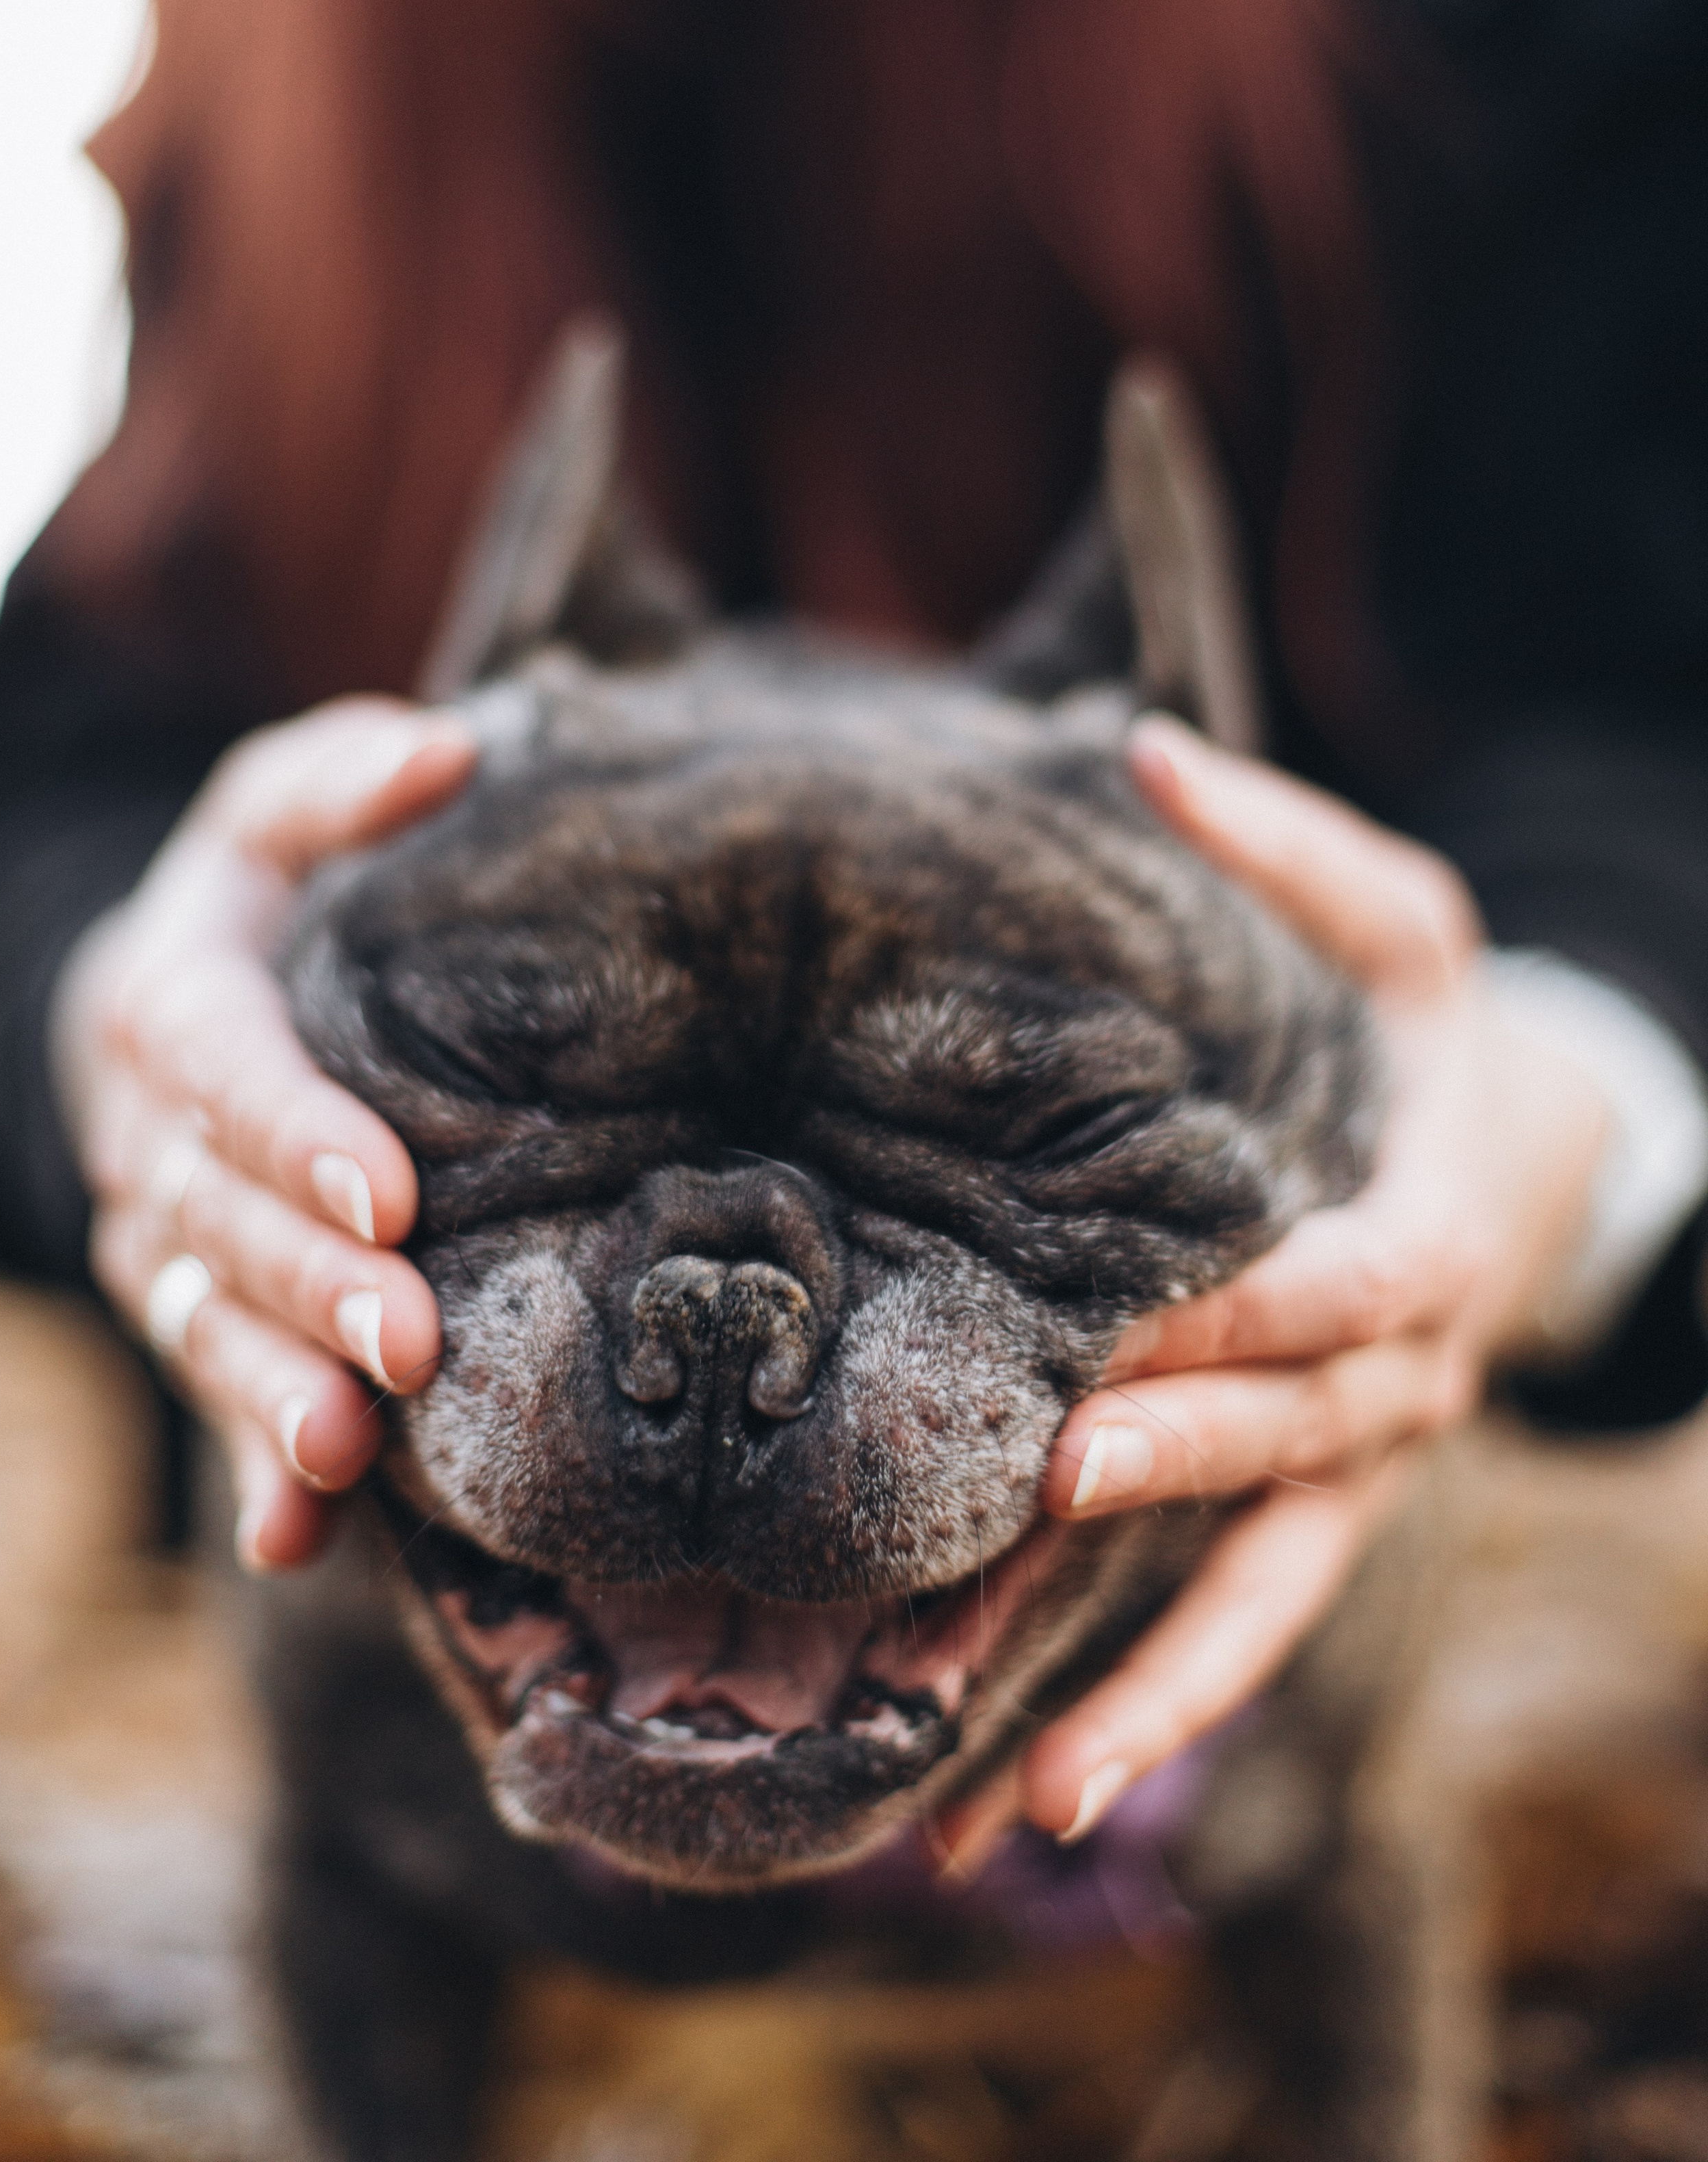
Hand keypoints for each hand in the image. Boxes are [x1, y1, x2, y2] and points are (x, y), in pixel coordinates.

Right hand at [51, 698, 476, 1570]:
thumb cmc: (267, 901)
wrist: (169, 1013)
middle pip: (219, 1219)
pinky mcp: (194, 1312)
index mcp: (173, 1001)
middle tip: (409, 1337)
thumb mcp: (282, 810)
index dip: (293, 1129)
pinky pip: (215, 1394)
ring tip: (352, 1453)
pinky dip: (254, 1470)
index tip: (389, 1188)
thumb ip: (349, 777)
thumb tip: (454, 749)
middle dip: (310, 1283)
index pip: (222, 1068)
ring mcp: (162, 1239)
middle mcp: (150, 1135)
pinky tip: (301, 1537)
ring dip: (273, 1393)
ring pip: (204, 1325)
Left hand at [937, 714, 1607, 1867]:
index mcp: (1420, 1224)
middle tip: (1055, 1479)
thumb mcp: (1392, 913)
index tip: (1140, 1320)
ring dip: (1157, 1687)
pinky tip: (1036, 1804)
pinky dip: (1154, 1717)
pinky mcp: (1307, 1517)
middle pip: (1293, 1434)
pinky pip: (1238, 1630)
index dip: (1262, 1302)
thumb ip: (1280, 845)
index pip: (1352, 1278)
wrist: (1519, 1156)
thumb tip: (1142, 747)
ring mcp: (1355, 1469)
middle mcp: (1395, 1377)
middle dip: (1181, 1455)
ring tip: (1032, 1790)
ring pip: (1265, 1590)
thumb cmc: (1423, 1025)